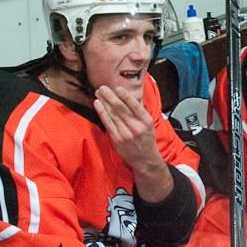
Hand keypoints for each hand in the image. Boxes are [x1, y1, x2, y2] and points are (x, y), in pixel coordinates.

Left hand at [94, 85, 170, 201]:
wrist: (144, 159)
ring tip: (99, 93)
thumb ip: (139, 111)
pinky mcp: (116, 139)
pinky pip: (107, 123)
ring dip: (104, 102)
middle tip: (103, 88)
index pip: (135, 106)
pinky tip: (98, 104)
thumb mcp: (148, 124)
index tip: (118, 88)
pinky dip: (102, 112)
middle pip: (121, 109)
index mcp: (146, 121)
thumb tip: (129, 96)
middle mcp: (136, 127)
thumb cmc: (146, 138)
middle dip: (110, 97)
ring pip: (113, 114)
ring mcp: (125, 134)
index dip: (125, 96)